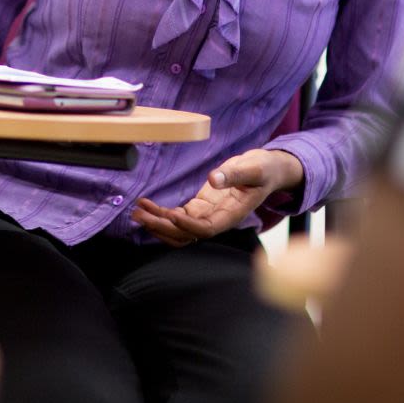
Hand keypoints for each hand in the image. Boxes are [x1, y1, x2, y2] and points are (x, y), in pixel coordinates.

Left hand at [132, 148, 303, 246]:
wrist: (267, 170)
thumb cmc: (263, 170)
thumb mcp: (254, 168)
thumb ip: (234, 174)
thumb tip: (214, 179)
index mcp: (232, 215)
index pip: (207, 229)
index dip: (188, 226)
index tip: (170, 214)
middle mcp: (218, 220)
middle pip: (186, 234)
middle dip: (162, 227)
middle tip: (140, 215)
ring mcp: (207, 215)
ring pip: (178, 229)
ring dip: (157, 223)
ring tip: (137, 212)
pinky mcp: (200, 206)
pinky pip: (177, 216)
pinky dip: (161, 212)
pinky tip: (146, 204)